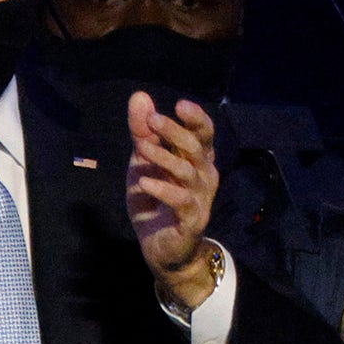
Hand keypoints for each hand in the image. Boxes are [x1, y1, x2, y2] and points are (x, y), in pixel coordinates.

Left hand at [126, 91, 219, 308]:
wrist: (160, 247)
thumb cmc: (155, 199)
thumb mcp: (142, 162)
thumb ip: (142, 132)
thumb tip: (139, 96)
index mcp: (195, 159)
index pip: (204, 133)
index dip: (196, 119)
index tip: (180, 105)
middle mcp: (203, 176)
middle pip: (196, 148)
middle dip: (175, 132)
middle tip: (152, 120)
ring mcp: (199, 198)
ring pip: (188, 173)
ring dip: (164, 158)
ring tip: (140, 149)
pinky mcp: (191, 221)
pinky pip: (182, 202)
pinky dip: (163, 190)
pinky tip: (144, 182)